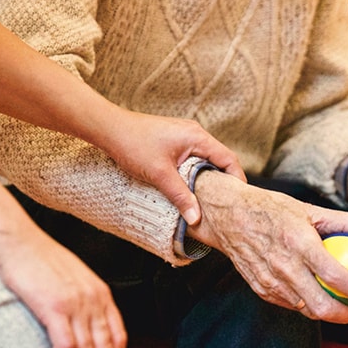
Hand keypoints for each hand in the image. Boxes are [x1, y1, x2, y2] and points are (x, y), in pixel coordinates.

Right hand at [0, 227, 126, 347]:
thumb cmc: (41, 260)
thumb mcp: (75, 278)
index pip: (119, 335)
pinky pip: (65, 346)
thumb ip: (86, 301)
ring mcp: (76, 303)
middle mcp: (94, 299)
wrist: (18, 242)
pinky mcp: (54, 307)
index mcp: (101, 293)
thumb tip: (87, 327)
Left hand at [102, 110, 245, 224]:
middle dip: (224, 181)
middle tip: (226, 204)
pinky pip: (194, 158)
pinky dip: (196, 173)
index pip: (228, 159)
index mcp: (197, 137)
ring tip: (209, 200)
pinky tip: (190, 188)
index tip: (239, 199)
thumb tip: (196, 219)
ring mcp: (184, 136)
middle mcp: (195, 134)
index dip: (237, 179)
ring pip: (206, 160)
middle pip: (220, 160)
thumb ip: (181, 196)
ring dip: (208, 178)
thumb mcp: (160, 174)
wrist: (109, 128)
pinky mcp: (174, 141)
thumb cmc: (133, 144)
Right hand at [187, 170, 347, 323]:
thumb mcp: (310, 209)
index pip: (336, 277)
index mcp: (299, 244)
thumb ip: (347, 223)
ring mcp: (270, 282)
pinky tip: (318, 295)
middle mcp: (284, 267)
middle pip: (322, 307)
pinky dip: (308, 304)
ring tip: (344, 303)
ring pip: (307, 310)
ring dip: (329, 312)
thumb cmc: (272, 209)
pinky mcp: (261, 289)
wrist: (228, 216)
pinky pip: (291, 305)